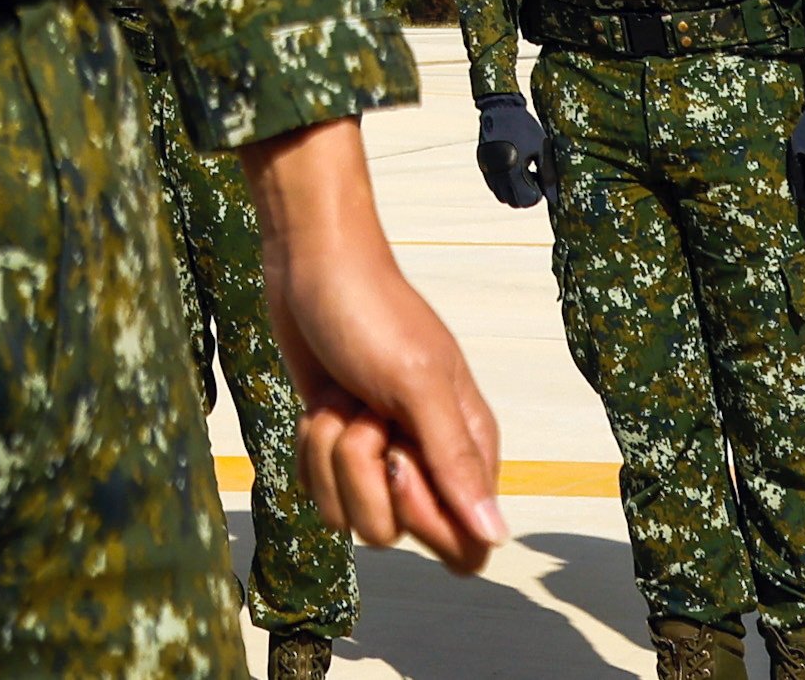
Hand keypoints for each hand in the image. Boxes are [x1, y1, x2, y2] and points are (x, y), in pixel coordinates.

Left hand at [243, 117, 509, 576]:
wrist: (308, 263)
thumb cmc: (369, 310)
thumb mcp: (415, 381)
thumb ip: (455, 460)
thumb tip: (496, 536)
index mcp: (469, 446)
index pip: (464, 543)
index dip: (424, 520)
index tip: (397, 461)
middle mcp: (427, 459)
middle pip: (395, 533)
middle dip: (361, 475)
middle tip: (365, 413)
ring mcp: (378, 454)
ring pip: (347, 515)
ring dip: (329, 454)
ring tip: (341, 399)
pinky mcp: (336, 447)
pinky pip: (317, 491)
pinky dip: (308, 448)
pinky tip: (320, 403)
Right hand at [472, 92, 551, 210]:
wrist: (500, 109)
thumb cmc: (525, 128)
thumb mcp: (542, 150)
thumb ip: (548, 176)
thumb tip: (555, 199)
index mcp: (513, 171)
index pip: (526, 201)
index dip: (537, 194)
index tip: (540, 178)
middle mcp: (497, 174)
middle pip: (513, 202)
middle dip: (525, 194)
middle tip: (533, 175)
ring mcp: (488, 171)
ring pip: (502, 196)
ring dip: (514, 190)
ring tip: (522, 170)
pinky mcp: (483, 165)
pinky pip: (494, 185)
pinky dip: (504, 183)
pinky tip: (512, 164)